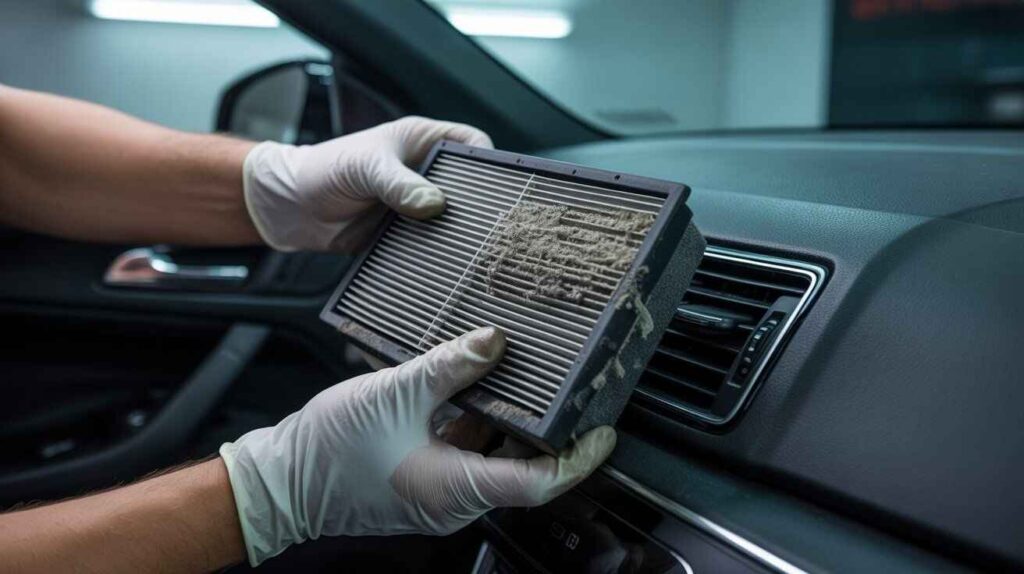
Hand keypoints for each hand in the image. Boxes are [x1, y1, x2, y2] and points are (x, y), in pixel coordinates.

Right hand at [219, 327, 616, 565]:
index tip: (603, 432)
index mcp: (454, 488)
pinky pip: (465, 450)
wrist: (280, 480)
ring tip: (524, 376)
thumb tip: (494, 342)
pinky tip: (472, 385)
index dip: (578, 457)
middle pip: (522, 466)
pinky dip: (476, 420)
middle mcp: (454, 499)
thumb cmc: (327, 451)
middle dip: (548, 429)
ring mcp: (439, 491)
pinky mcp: (425, 478)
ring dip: (509, 419)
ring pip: (492, 455)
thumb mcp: (394, 394)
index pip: (539, 481)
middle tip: (571, 390)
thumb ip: (449, 366)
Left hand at [241, 116, 492, 251]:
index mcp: (423, 142)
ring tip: (470, 248)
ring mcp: (418, 206)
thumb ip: (399, 184)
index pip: (473, 144)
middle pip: (471, 188)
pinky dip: (436, 254)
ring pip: (454, 220)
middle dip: (479, 205)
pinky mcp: (407, 236)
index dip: (489, 162)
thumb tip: (434, 204)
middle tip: (488, 223)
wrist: (288, 208)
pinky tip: (443, 264)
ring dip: (458, 234)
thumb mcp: (365, 168)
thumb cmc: (323, 170)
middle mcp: (426, 174)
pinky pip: (431, 246)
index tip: (500, 185)